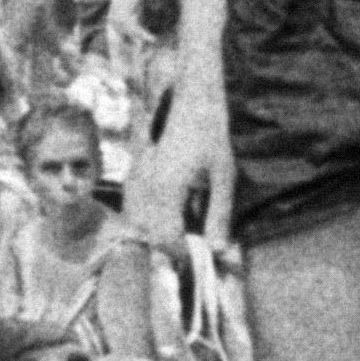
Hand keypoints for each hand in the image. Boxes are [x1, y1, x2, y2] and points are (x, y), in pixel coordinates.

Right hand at [135, 87, 228, 246]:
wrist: (190, 101)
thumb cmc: (211, 136)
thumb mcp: (224, 177)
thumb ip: (219, 216)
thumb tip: (218, 251)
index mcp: (167, 189)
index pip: (166, 239)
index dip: (184, 255)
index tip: (203, 258)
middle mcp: (146, 187)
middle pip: (151, 236)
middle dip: (173, 248)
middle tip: (199, 247)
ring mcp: (137, 181)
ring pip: (141, 225)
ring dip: (163, 233)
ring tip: (189, 228)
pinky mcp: (135, 175)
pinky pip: (138, 209)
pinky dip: (154, 218)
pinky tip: (176, 210)